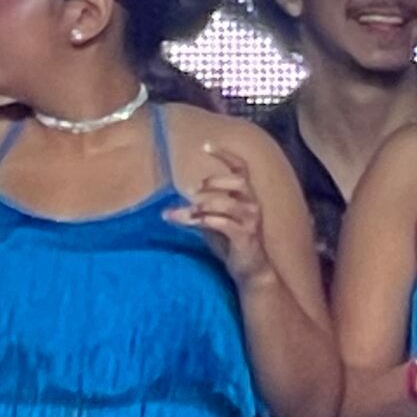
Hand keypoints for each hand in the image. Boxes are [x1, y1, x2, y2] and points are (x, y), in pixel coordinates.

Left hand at [168, 145, 270, 285]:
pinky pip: (228, 225)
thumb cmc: (231, 243)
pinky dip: (211, 220)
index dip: (225, 155)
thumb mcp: (210, 225)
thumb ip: (193, 214)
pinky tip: (199, 220)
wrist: (250, 271)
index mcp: (245, 197)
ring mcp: (251, 222)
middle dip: (216, 181)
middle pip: (239, 182)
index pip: (241, 168)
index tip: (206, 145)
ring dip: (208, 203)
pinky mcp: (246, 238)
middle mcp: (252, 205)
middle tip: (194, 188)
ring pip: (230, 204)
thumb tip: (165, 211)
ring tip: (191, 209)